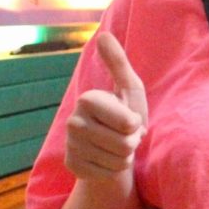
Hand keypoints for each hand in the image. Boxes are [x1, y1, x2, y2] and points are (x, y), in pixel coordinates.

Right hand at [64, 33, 148, 183]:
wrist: (109, 146)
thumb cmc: (125, 113)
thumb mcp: (130, 88)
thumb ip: (119, 62)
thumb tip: (104, 34)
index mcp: (88, 99)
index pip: (130, 123)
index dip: (137, 124)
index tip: (128, 118)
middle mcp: (73, 122)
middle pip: (126, 143)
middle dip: (133, 141)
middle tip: (123, 134)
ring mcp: (70, 147)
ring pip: (119, 160)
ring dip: (126, 155)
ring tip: (117, 145)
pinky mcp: (73, 167)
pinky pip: (110, 174)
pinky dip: (115, 169)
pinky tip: (106, 159)